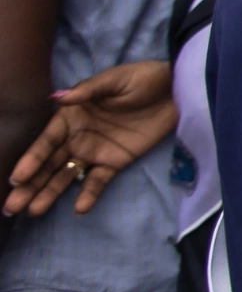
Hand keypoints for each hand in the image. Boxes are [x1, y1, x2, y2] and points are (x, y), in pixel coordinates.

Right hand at [4, 62, 174, 219]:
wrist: (175, 90)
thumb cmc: (141, 79)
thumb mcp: (114, 80)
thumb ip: (88, 91)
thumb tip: (60, 97)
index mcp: (70, 116)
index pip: (46, 141)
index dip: (31, 159)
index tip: (17, 177)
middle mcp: (76, 136)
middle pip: (49, 163)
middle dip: (30, 184)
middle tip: (11, 206)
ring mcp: (94, 151)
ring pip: (67, 175)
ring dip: (49, 193)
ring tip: (33, 212)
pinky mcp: (115, 161)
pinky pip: (98, 181)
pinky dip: (89, 194)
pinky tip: (78, 209)